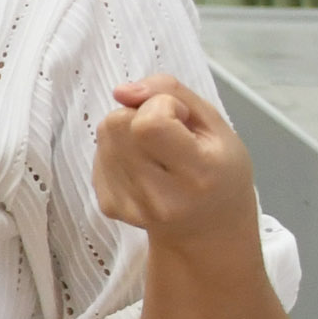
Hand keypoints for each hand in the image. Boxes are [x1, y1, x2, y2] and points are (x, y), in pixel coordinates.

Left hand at [94, 76, 257, 248]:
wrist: (207, 227)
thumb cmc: (219, 169)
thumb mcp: (214, 123)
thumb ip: (172, 92)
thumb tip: (122, 91)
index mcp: (198, 173)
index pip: (148, 123)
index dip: (162, 105)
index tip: (182, 117)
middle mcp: (161, 196)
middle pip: (117, 123)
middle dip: (140, 113)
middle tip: (169, 133)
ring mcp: (131, 205)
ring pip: (104, 135)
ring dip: (126, 131)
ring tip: (157, 150)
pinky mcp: (109, 206)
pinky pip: (98, 155)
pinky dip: (117, 150)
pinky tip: (143, 165)